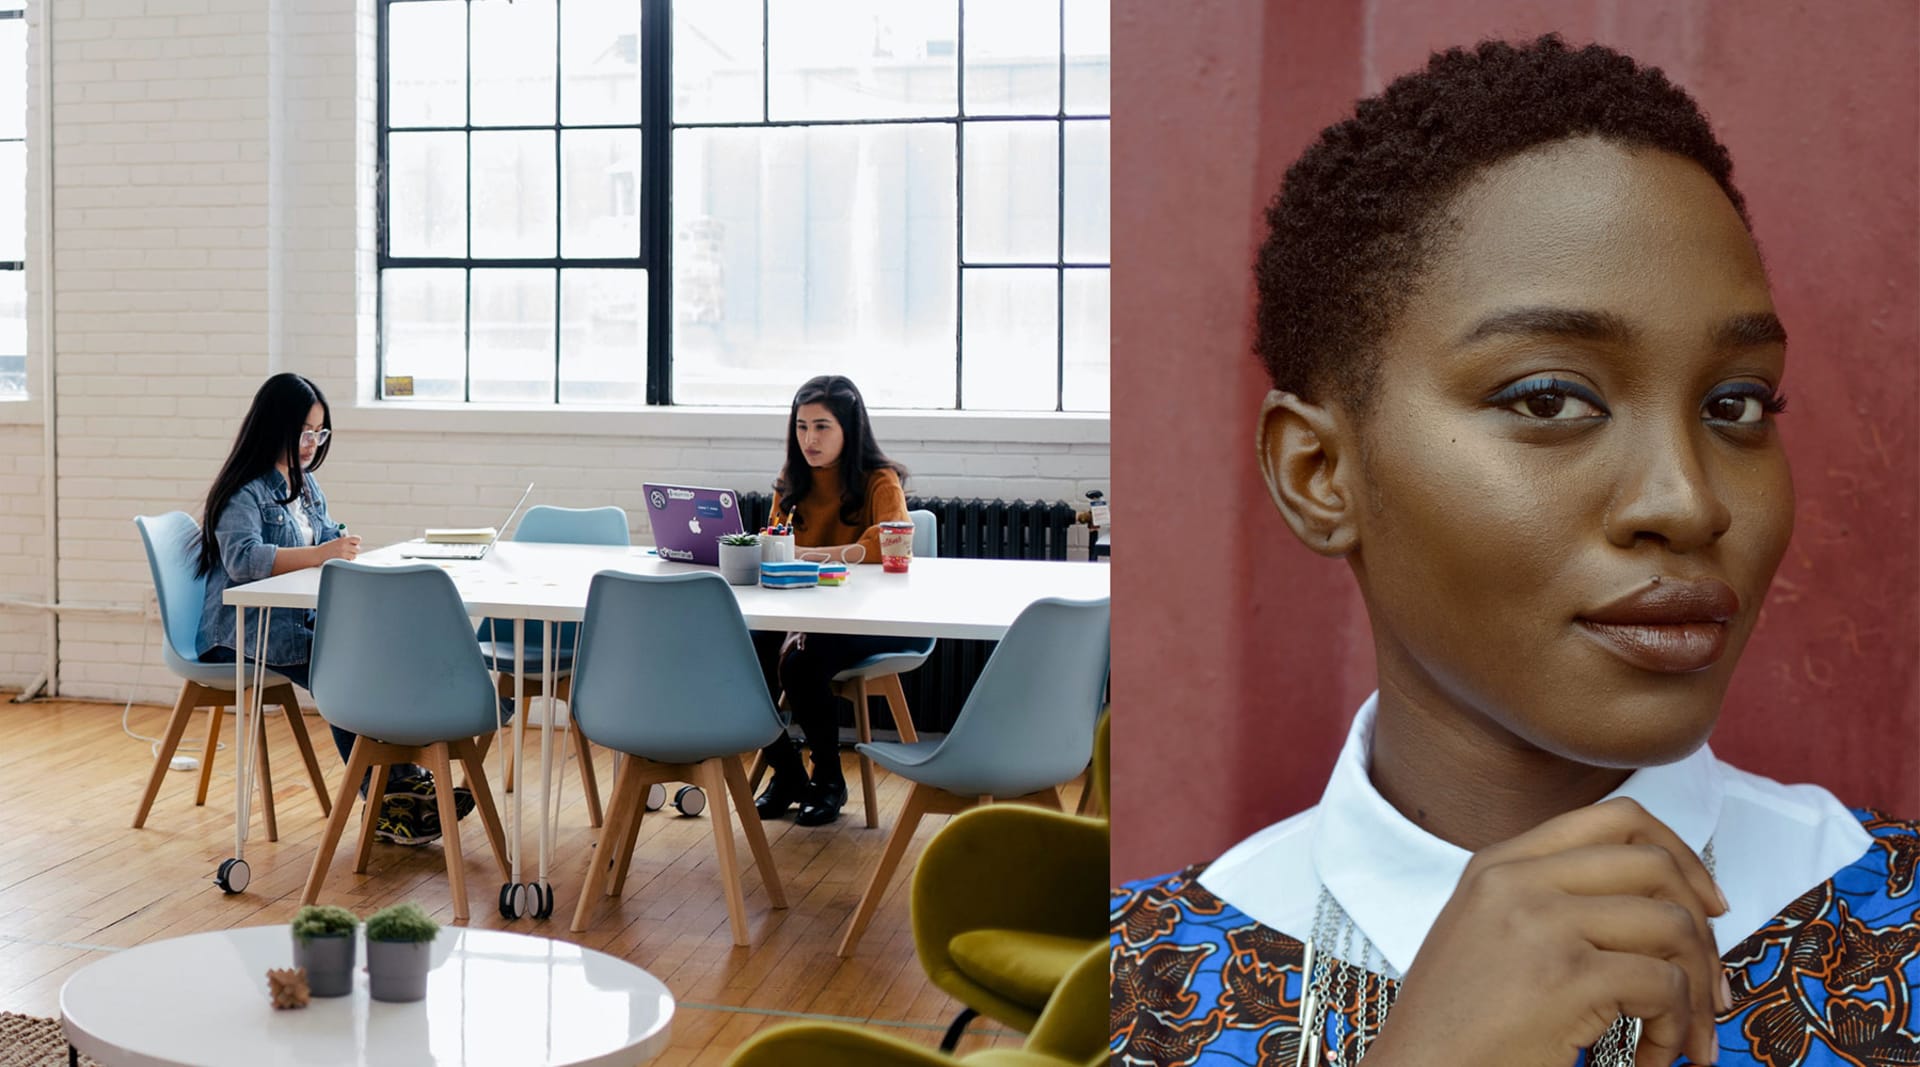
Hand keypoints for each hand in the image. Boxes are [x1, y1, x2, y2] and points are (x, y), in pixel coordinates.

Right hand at [326, 535, 361, 560]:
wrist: (318, 554)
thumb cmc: (327, 548)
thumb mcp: (336, 541)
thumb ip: (346, 541)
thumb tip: (356, 542)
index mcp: (343, 539)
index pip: (358, 539)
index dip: (356, 541)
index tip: (353, 543)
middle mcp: (344, 546)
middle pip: (357, 548)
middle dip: (353, 549)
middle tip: (348, 550)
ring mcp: (343, 554)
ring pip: (354, 555)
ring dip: (351, 556)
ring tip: (344, 555)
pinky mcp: (341, 560)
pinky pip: (349, 560)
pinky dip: (347, 560)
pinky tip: (341, 558)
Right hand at [1363, 797, 1727, 1066]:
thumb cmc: (1457, 1026)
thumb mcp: (1488, 935)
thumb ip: (1550, 903)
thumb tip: (1661, 908)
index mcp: (1499, 864)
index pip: (1614, 819)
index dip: (1678, 854)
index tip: (1705, 904)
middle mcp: (1517, 880)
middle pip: (1654, 865)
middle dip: (1702, 930)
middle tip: (1710, 987)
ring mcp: (1540, 923)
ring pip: (1671, 924)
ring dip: (1697, 990)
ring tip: (1683, 1036)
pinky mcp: (1565, 977)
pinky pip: (1664, 986)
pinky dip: (1677, 1030)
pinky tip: (1652, 1059)